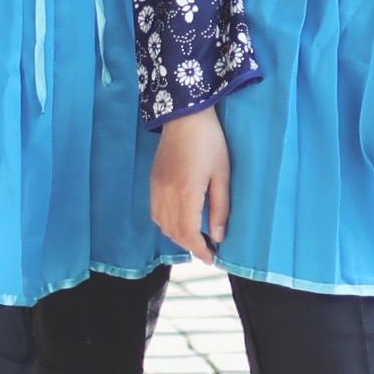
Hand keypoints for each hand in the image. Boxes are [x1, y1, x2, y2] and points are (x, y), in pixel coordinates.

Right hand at [151, 108, 230, 260]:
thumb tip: (218, 235)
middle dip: (189, 246)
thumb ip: (219, 207)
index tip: (211, 258)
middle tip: (206, 249)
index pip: (188, 233)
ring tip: (194, 237)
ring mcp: (155, 187)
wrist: (184, 115)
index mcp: (185, 193)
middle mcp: (166, 194)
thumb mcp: (221, 174)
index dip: (199, 250)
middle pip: (173, 232)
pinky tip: (178, 220)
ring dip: (177, 236)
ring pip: (162, 224)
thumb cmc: (209, 142)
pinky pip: (155, 212)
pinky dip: (166, 223)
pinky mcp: (152, 181)